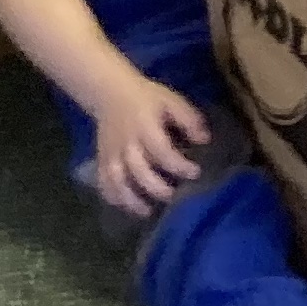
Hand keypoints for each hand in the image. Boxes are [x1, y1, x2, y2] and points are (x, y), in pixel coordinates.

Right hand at [87, 68, 206, 218]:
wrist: (110, 93)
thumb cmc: (147, 98)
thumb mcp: (172, 100)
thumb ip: (189, 119)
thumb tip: (204, 140)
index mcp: (145, 126)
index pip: (161, 150)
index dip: (178, 165)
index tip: (195, 173)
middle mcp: (126, 143)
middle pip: (138, 170)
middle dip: (157, 187)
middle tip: (175, 196)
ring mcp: (111, 153)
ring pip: (117, 181)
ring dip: (131, 199)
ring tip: (148, 211)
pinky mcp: (101, 160)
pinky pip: (103, 182)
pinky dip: (112, 197)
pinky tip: (126, 206)